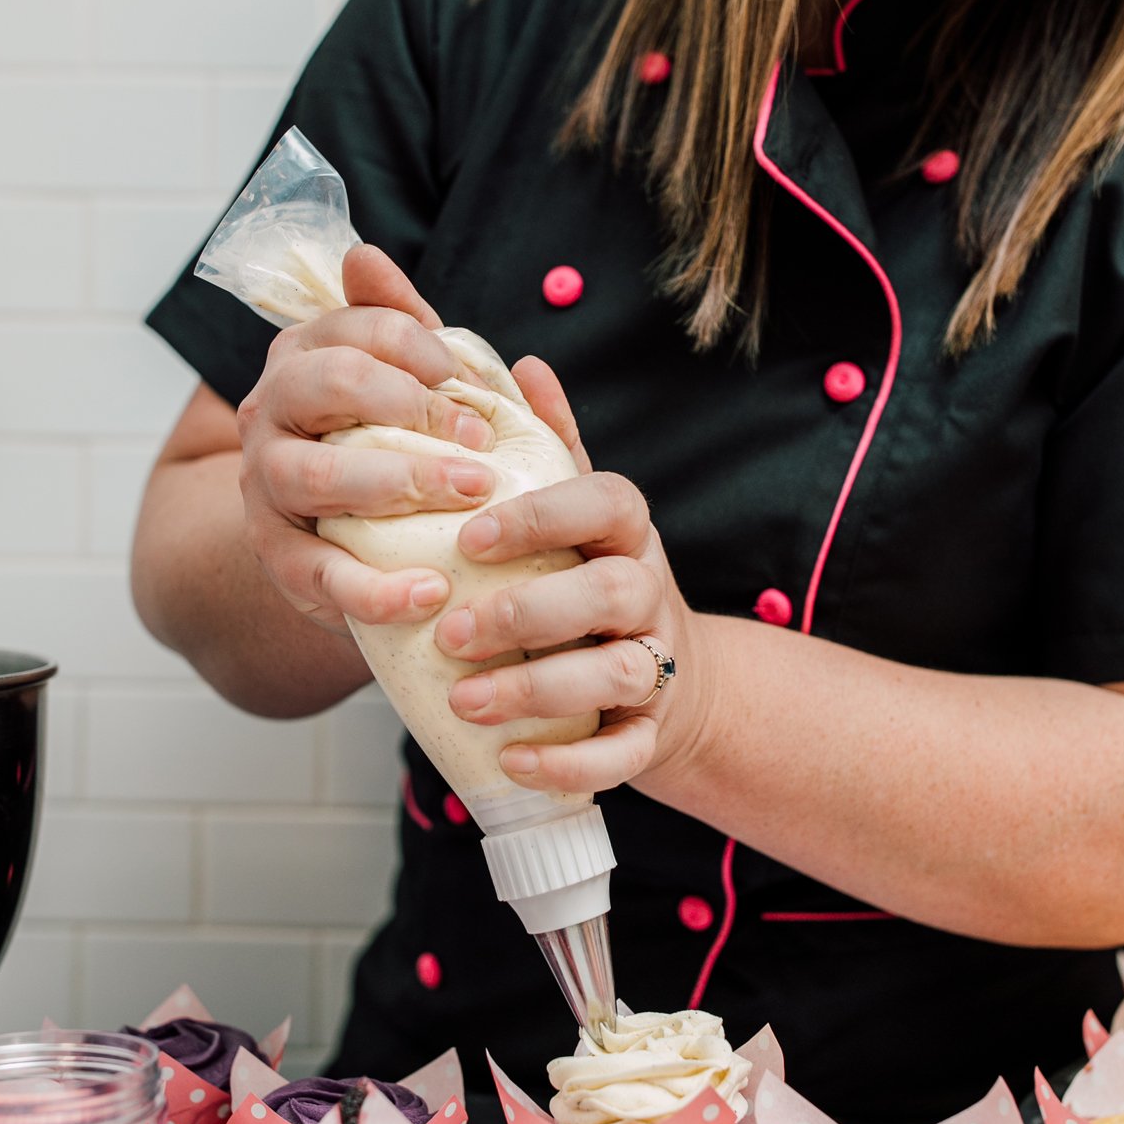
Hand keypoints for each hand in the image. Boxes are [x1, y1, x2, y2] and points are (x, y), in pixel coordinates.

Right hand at [235, 246, 496, 630]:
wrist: (347, 538)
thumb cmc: (399, 446)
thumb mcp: (412, 385)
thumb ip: (405, 328)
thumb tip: (365, 256)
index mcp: (307, 358)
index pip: (350, 325)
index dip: (411, 343)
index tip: (460, 374)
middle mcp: (272, 411)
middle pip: (323, 383)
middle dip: (407, 404)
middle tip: (480, 440)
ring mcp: (266, 485)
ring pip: (312, 473)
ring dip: (395, 482)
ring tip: (470, 496)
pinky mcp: (279, 557)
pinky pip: (320, 572)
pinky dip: (376, 587)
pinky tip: (432, 589)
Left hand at [434, 358, 706, 794]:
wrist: (672, 683)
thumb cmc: (592, 582)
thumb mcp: (577, 512)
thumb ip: (546, 443)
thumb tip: (518, 360)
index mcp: (626, 531)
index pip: (605, 502)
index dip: (543, 516)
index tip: (469, 536)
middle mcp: (649, 593)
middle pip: (611, 590)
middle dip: (529, 611)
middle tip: (451, 630)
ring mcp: (657, 665)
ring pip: (618, 674)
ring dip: (539, 689)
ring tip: (466, 699)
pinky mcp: (651, 735)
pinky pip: (624, 754)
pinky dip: (571, 763)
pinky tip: (511, 760)